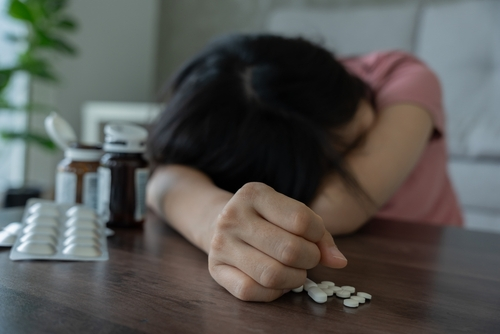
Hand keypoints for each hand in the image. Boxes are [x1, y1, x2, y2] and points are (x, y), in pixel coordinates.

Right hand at [208, 182, 347, 301]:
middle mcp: (233, 216)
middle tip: (310, 258)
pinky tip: (278, 283)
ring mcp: (221, 244)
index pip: (301, 220)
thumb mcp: (289, 212)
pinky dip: (274, 292)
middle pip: (289, 250)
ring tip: (296, 271)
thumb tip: (339, 261)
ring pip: (271, 274)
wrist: (219, 223)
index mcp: (254, 193)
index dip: (318, 236)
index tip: (315, 239)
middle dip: (310, 259)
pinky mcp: (216, 269)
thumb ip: (319, 233)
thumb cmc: (265, 219)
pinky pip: (251, 291)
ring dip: (295, 279)